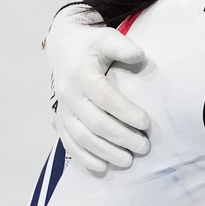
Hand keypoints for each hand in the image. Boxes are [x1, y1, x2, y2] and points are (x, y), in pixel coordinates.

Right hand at [45, 5, 150, 171]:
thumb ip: (123, 47)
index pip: (104, 97)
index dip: (125, 112)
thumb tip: (140, 57)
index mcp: (80, 75)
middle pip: (94, 122)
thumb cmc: (92, 44)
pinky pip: (69, 143)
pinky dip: (84, 158)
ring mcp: (61, 110)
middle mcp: (67, 95)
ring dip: (105, 152)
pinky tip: (102, 167)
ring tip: (129, 160)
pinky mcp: (58, 121)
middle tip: (144, 146)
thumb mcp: (107, 38)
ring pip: (81, 137)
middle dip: (120, 137)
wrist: (64, 48)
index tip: (146, 123)